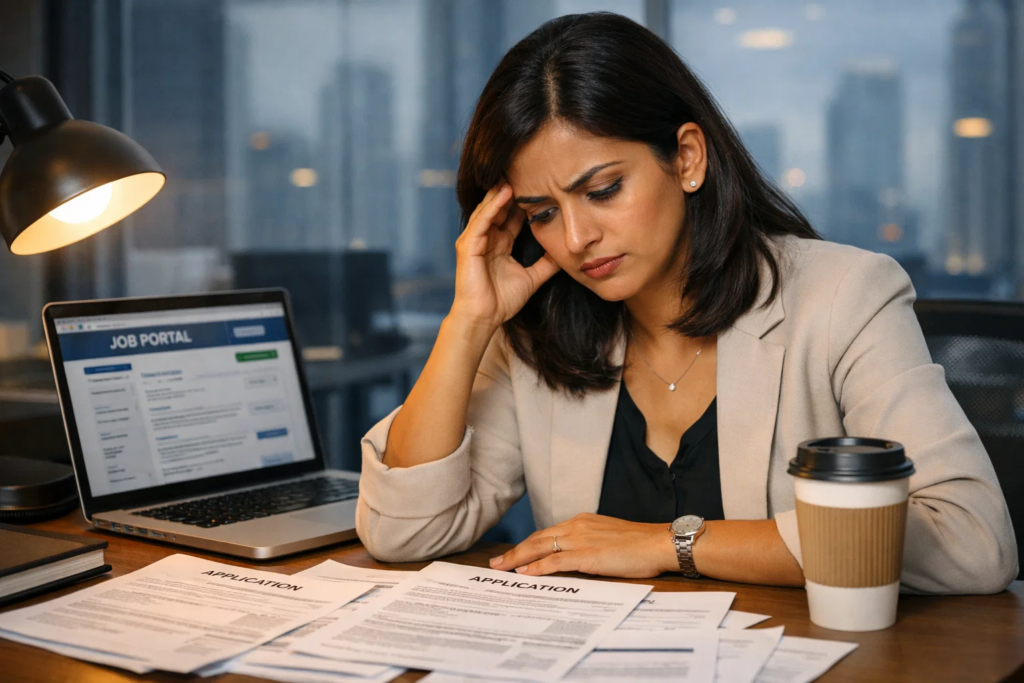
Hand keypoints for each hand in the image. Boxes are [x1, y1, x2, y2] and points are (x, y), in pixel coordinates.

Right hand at [451, 182, 560, 331]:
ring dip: (501, 192)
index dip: (524, 201)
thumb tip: (565, 255)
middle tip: (527, 169)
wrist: (484, 318)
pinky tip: (504, 194)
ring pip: (489, 209)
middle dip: (512, 190)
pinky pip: (481, 221)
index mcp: (499, 243)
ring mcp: (475, 240)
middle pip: (500, 207)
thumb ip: (546, 265)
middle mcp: (486, 238)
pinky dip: (492, 207)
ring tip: (514, 173)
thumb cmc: (502, 301)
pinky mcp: (468, 245)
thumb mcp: (532, 278)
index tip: (541, 185)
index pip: (512, 216)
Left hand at [488, 513, 677, 578]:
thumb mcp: (609, 538)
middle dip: (515, 551)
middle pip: (537, 539)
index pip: (548, 533)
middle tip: (496, 562)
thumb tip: (578, 557)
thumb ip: (591, 543)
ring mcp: (580, 540)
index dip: (528, 544)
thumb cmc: (640, 545)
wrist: (658, 543)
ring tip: (501, 568)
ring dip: (518, 559)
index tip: (515, 553)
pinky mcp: (586, 555)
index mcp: (582, 521)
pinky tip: (524, 573)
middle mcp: (577, 526)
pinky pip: (555, 561)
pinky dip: (537, 567)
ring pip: (540, 548)